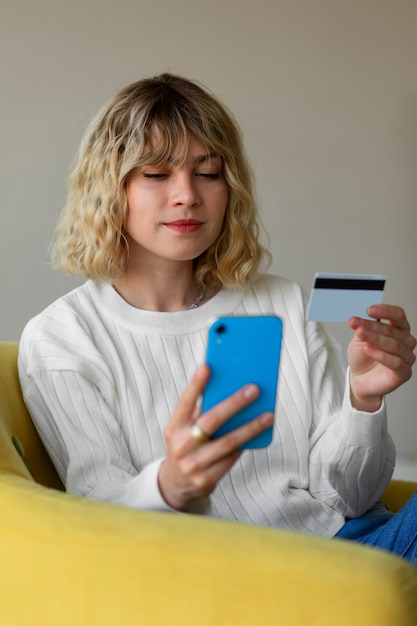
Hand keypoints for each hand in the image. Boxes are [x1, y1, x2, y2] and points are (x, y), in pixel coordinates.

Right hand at [158, 364, 273, 511]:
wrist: (176, 484)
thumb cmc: (187, 445)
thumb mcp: (184, 429)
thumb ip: (200, 412)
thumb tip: (230, 390)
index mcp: (174, 428)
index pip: (184, 402)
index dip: (195, 385)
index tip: (208, 367)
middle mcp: (182, 445)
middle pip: (211, 421)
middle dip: (234, 403)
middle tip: (254, 389)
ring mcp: (193, 464)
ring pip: (228, 442)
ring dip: (251, 427)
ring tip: (268, 415)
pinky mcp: (206, 479)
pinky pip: (232, 458)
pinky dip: (246, 444)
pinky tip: (260, 433)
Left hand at [347, 304, 415, 411]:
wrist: (360, 378)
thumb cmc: (363, 357)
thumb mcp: (360, 338)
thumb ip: (362, 328)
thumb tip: (358, 319)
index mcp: (398, 329)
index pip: (398, 315)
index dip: (385, 311)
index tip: (369, 310)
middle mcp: (406, 342)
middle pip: (393, 330)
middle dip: (373, 327)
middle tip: (358, 325)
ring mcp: (407, 358)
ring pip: (395, 345)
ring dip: (376, 339)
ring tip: (361, 335)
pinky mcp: (404, 373)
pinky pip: (396, 362)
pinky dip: (381, 355)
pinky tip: (368, 350)